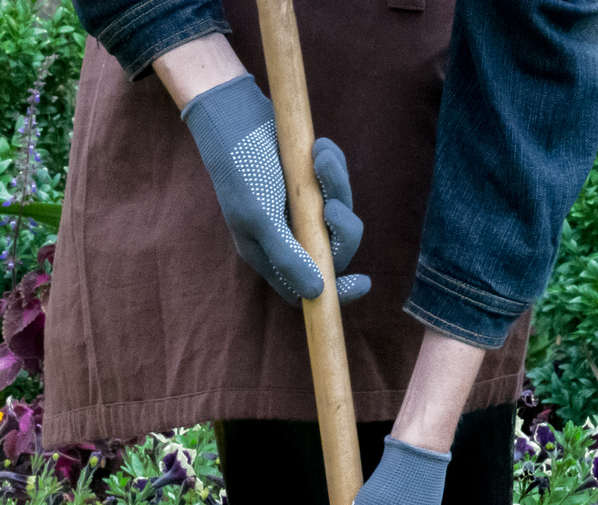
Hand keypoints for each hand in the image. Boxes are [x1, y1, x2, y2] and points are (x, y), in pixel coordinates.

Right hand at [181, 75, 369, 305]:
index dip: (336, 291)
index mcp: (270, 253)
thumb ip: (288, 257)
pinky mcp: (309, 181)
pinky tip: (319, 147)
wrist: (235, 119)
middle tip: (333, 208)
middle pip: (332, 250)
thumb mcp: (261, 219)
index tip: (363, 282)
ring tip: (321, 158)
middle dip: (341, 230)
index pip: (307, 288)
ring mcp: (300, 208)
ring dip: (337, 184)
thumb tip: (318, 293)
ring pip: (339, 211)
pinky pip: (336, 182)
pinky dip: (333, 165)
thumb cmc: (241, 171)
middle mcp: (287, 235)